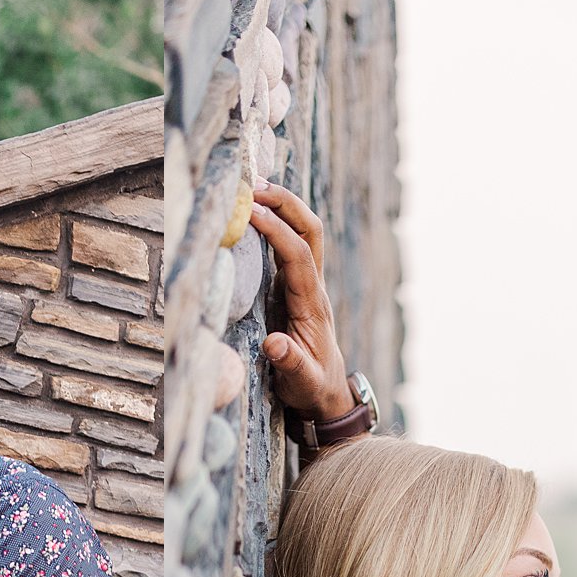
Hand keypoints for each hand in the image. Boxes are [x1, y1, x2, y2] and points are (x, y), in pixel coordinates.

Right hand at [249, 181, 354, 422]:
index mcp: (312, 305)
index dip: (275, 231)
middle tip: (253, 184)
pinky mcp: (297, 286)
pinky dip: (276, 221)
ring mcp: (307, 283)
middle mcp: (313, 287)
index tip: (249, 212)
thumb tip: (275, 344)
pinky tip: (256, 210)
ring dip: (282, 206)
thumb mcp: (301, 382)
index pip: (297, 256)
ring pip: (303, 231)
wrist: (327, 392)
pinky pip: (291, 244)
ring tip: (252, 186)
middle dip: (286, 203)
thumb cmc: (311, 387)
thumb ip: (290, 363)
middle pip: (310, 230)